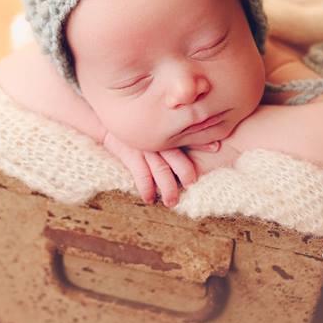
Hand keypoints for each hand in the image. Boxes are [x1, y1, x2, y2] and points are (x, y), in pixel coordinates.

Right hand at [101, 132, 219, 207]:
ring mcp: (144, 147)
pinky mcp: (130, 154)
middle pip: (176, 157)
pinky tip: (149, 199)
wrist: (107, 120)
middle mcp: (157, 139)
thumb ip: (172, 126)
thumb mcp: (154, 121)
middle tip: (192, 183)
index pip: (186, 136)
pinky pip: (140, 174)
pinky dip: (145, 187)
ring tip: (171, 202)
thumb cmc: (135, 122)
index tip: (215, 148)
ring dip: (167, 187)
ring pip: (160, 169)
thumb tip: (200, 131)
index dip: (201, 142)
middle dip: (185, 171)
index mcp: (165, 131)